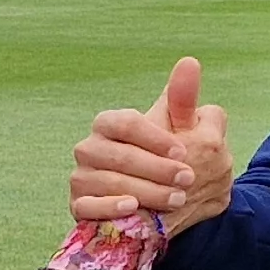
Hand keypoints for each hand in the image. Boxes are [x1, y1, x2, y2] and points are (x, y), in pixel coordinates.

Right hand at [72, 57, 234, 233]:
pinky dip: (109, 207)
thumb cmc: (161, 159)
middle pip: (120, 155)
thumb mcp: (175, 129)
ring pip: (109, 182)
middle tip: (188, 178)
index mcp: (108, 123)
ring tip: (176, 198)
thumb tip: (190, 62)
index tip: (183, 152)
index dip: (155, 138)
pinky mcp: (78, 206)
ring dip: (145, 190)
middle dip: (157, 168)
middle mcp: (89, 148)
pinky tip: (133, 208)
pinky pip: (89, 207)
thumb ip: (182, 98)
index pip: (126, 123)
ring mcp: (81, 177)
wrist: (151, 203)